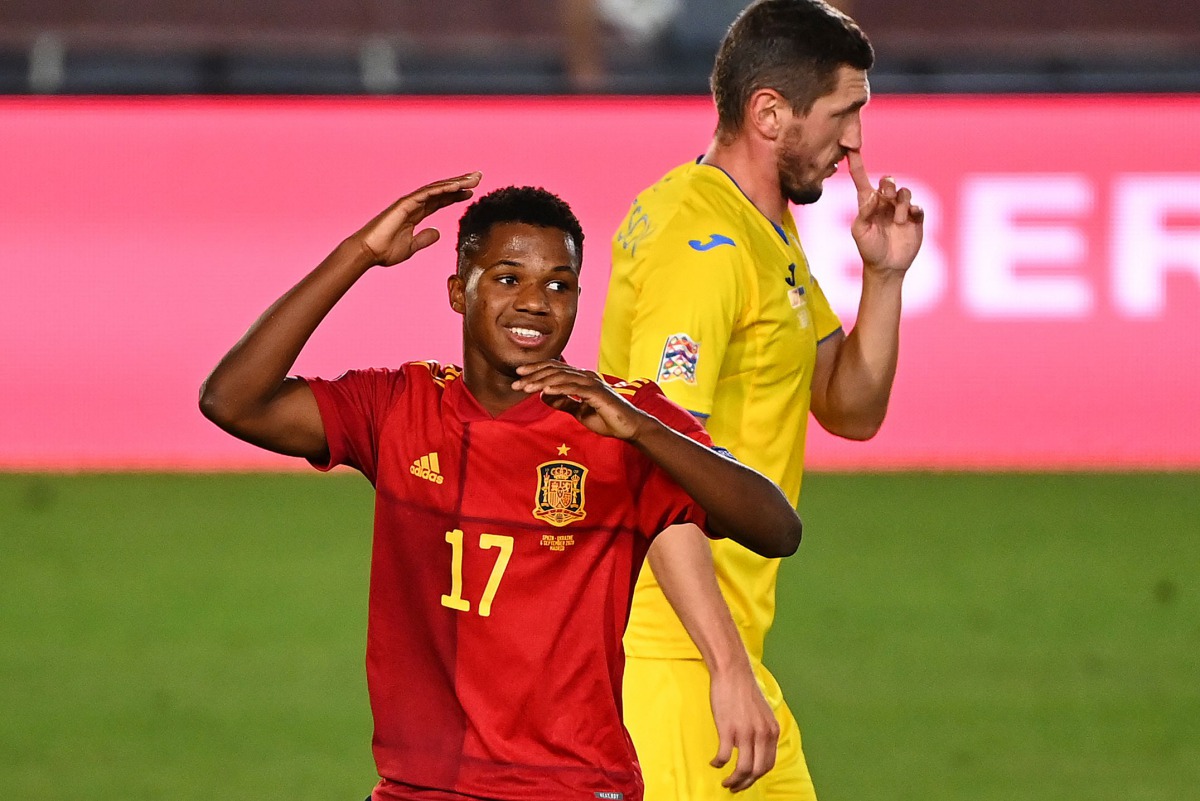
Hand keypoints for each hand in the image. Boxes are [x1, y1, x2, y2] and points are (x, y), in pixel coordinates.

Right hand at [350, 171, 482, 266]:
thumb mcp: (411, 246)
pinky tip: (457, 186)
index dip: (455, 196)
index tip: (470, 193)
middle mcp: (414, 204)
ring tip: (473, 178)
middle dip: (460, 184)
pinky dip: (443, 188)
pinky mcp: (405, 203)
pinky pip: (428, 193)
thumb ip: (424, 239)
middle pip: (441, 191)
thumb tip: (437, 233)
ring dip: (456, 182)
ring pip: (437, 188)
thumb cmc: (384, 250)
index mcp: (416, 214)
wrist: (368, 252)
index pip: (440, 201)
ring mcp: (409, 202)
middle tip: (478, 177)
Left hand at [513, 362, 647, 439]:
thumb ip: (563, 403)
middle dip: (534, 374)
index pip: (555, 370)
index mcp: (581, 379)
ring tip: (526, 387)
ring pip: (562, 377)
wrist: (629, 428)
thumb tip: (543, 396)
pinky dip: (558, 388)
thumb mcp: (579, 412)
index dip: (536, 370)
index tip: (519, 375)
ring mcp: (592, 383)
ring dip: (542, 381)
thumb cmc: (607, 419)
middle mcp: (586, 377)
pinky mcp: (597, 393)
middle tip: (516, 378)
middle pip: (555, 370)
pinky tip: (545, 391)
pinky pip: (574, 388)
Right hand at [709, 665, 779, 791]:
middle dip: (746, 783)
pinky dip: (719, 763)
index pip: (768, 763)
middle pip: (757, 771)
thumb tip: (758, 747)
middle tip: (735, 787)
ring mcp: (745, 733)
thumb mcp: (762, 712)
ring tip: (725, 782)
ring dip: (733, 780)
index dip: (757, 776)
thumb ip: (763, 729)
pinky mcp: (728, 729)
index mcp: (772, 730)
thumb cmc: (744, 689)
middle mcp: (762, 734)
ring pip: (743, 769)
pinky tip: (714, 763)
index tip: (748, 780)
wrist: (732, 672)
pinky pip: (725, 756)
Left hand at [847, 151, 923, 274]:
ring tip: (897, 221)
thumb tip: (873, 195)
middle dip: (888, 184)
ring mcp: (900, 210)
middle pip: (888, 182)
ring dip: (901, 204)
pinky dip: (914, 210)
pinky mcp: (915, 219)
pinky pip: (918, 207)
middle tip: (887, 196)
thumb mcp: (860, 232)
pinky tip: (910, 217)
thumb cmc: (869, 249)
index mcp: (867, 203)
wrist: (887, 267)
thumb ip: (865, 212)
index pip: (861, 178)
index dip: (856, 163)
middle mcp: (884, 203)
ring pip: (904, 193)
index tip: (851, 147)